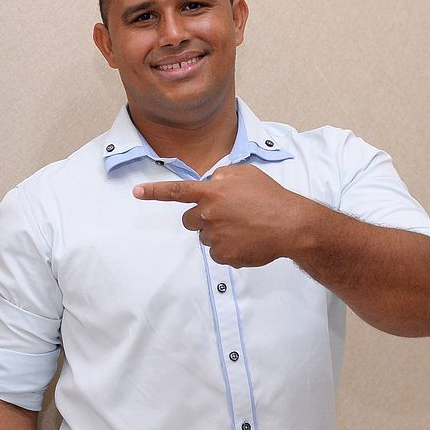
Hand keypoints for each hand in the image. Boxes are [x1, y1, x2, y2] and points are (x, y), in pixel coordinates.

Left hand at [133, 164, 315, 266]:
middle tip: (227, 216)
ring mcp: (215, 236)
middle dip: (202, 219)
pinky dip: (230, 249)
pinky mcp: (223, 255)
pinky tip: (247, 241)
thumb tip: (209, 183)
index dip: (154, 192)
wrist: (292, 225)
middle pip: (189, 220)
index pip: (176, 191)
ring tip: (244, 228)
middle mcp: (208, 214)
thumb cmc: (271, 197)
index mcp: (212, 192)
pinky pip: (218, 254)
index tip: (136, 192)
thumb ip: (221, 177)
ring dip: (219, 234)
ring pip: (205, 237)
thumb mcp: (246, 174)